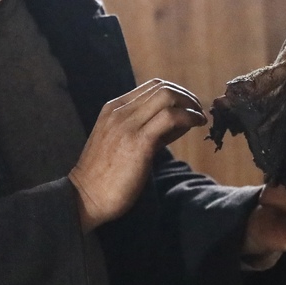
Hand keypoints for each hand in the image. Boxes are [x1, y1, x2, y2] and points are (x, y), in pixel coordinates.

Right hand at [70, 79, 205, 231]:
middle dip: (186, 97)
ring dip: (190, 105)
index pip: (152, 86)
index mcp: (114, 108)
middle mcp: (120, 111)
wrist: (85, 197)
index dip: (176, 92)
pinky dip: (188, 117)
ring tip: (200, 118)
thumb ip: (147, 128)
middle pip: (162, 88)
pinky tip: (196, 125)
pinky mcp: (139, 142)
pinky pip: (170, 118)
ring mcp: (128, 125)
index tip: (189, 106)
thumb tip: (178, 121)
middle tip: (198, 111)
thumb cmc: (105, 175)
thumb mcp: (121, 141)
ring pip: (167, 97)